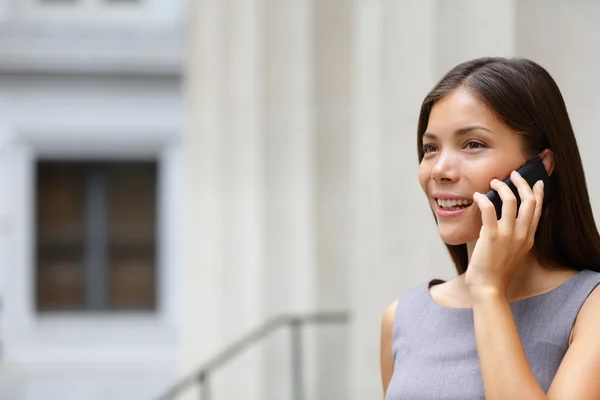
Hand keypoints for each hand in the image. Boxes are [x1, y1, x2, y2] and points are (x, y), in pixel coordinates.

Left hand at [465, 170, 544, 294]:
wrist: (489, 288)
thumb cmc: (496, 272)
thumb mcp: (512, 253)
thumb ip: (513, 238)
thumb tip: (504, 222)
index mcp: (528, 238)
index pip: (537, 210)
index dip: (538, 194)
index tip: (536, 182)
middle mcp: (522, 234)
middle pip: (529, 201)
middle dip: (522, 183)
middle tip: (513, 174)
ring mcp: (508, 235)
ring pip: (511, 201)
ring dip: (502, 187)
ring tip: (493, 181)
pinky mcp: (491, 236)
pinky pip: (489, 209)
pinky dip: (483, 198)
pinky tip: (477, 196)